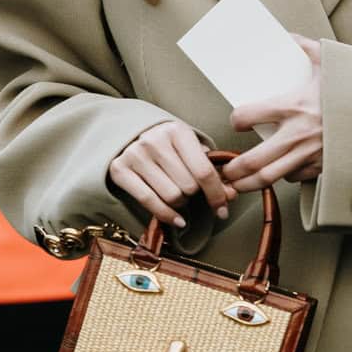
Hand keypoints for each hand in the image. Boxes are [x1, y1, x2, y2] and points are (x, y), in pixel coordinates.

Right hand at [108, 121, 233, 228]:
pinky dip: (167, 215)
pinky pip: (149, 202)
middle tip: (191, 191)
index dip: (217, 194)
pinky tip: (178, 220)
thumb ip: (212, 170)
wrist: (130, 134)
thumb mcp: (191, 149)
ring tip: (178, 194)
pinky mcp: (120, 169)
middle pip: (188, 186)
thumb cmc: (169, 146)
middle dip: (195, 195)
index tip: (223, 209)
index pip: (203, 171)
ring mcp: (135, 155)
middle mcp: (154, 141)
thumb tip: (231, 195)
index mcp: (177, 131)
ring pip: (171, 196)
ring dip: (180, 203)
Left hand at [226, 39, 322, 190]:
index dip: (237, 120)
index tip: (236, 121)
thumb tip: (286, 36)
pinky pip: (294, 177)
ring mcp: (310, 154)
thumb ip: (306, 46)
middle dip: (233, 169)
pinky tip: (276, 173)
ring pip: (269, 178)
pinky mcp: (322, 167)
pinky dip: (282, 177)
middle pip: (253, 160)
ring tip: (237, 183)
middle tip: (224, 170)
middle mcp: (298, 134)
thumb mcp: (331, 60)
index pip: (249, 116)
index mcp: (294, 105)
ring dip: (249, 183)